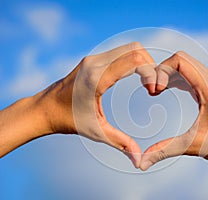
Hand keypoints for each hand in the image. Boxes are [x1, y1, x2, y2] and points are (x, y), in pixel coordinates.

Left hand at [0, 42, 156, 167]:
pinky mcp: (92, 59)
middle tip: (152, 86)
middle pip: (135, 49)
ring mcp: (93, 58)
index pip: (134, 61)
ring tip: (146, 81)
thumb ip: (120, 143)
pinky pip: (120, 52)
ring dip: (142, 62)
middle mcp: (95, 63)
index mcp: (97, 78)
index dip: (150, 72)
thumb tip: (139, 160)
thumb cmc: (68, 120)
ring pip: (129, 47)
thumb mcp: (96, 131)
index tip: (152, 90)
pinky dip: (132, 60)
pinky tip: (134, 77)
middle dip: (150, 65)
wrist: (44, 108)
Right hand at [140, 51, 207, 198]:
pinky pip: (193, 75)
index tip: (153, 91)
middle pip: (182, 60)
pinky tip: (167, 90)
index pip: (181, 61)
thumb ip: (164, 151)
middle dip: (163, 71)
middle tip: (152, 91)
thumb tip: (141, 163)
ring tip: (156, 91)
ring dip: (170, 74)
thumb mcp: (192, 146)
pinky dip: (178, 79)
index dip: (161, 70)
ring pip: (187, 66)